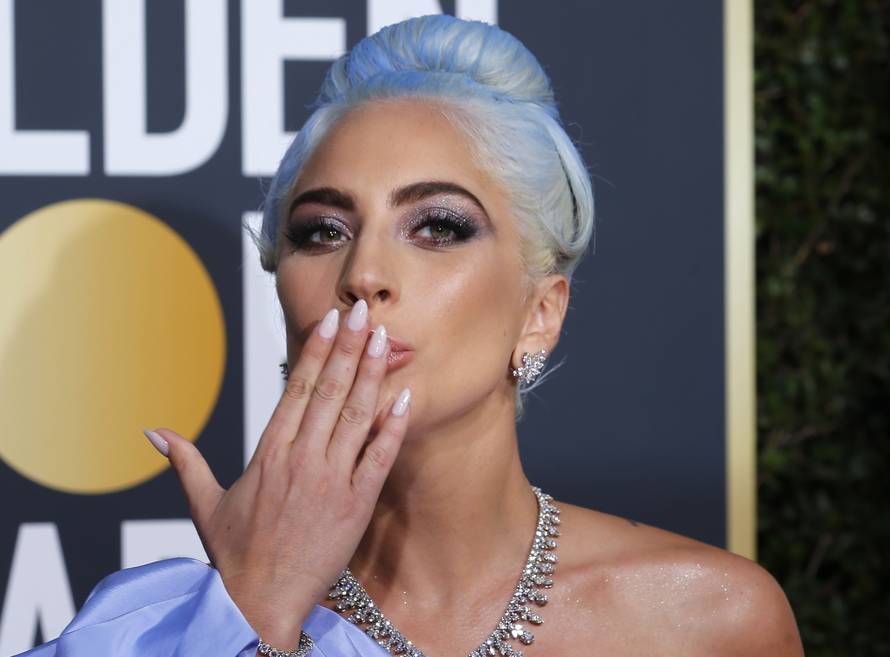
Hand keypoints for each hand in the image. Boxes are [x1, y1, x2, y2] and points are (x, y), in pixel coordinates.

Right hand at [146, 299, 410, 648]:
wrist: (258, 604)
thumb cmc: (233, 556)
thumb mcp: (205, 505)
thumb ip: (185, 462)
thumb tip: (153, 432)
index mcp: (268, 453)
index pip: (295, 389)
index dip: (315, 351)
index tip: (328, 321)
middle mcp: (300, 459)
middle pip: (328, 391)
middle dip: (346, 347)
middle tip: (361, 312)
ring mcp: (330, 481)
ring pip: (355, 416)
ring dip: (371, 374)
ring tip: (383, 339)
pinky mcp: (355, 505)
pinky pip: (378, 458)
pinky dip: (392, 428)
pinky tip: (404, 398)